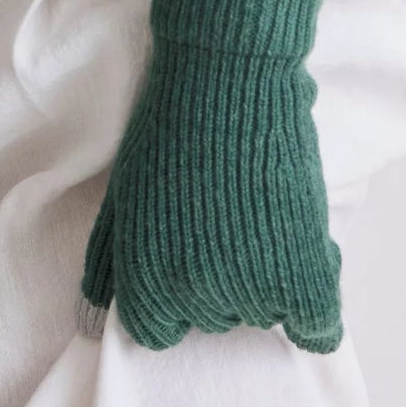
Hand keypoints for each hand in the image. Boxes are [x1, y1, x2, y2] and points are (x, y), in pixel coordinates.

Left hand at [79, 0, 343, 354]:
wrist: (227, 75)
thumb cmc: (169, 126)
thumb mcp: (124, 198)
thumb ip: (109, 266)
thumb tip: (88, 322)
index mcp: (144, 282)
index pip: (159, 331)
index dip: (175, 293)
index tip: (191, 252)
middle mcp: (194, 298)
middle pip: (213, 318)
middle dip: (221, 279)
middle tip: (230, 218)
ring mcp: (250, 288)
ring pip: (264, 313)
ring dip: (269, 279)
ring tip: (265, 217)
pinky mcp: (303, 272)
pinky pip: (317, 327)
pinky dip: (316, 311)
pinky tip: (310, 265)